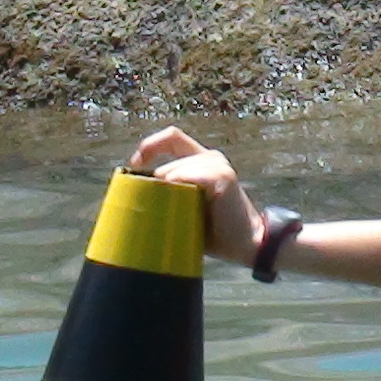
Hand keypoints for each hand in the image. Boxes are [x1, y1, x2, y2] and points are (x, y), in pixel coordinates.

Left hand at [128, 126, 264, 265]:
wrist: (246, 244)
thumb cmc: (214, 230)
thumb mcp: (185, 206)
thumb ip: (169, 194)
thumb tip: (135, 195)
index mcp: (201, 161)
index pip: (171, 137)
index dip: (149, 145)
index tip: (134, 166)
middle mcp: (211, 158)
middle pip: (171, 151)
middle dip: (156, 175)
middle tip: (149, 199)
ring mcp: (218, 166)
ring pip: (177, 167)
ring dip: (168, 184)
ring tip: (170, 207)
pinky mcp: (224, 177)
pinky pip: (191, 175)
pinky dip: (181, 183)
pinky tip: (180, 199)